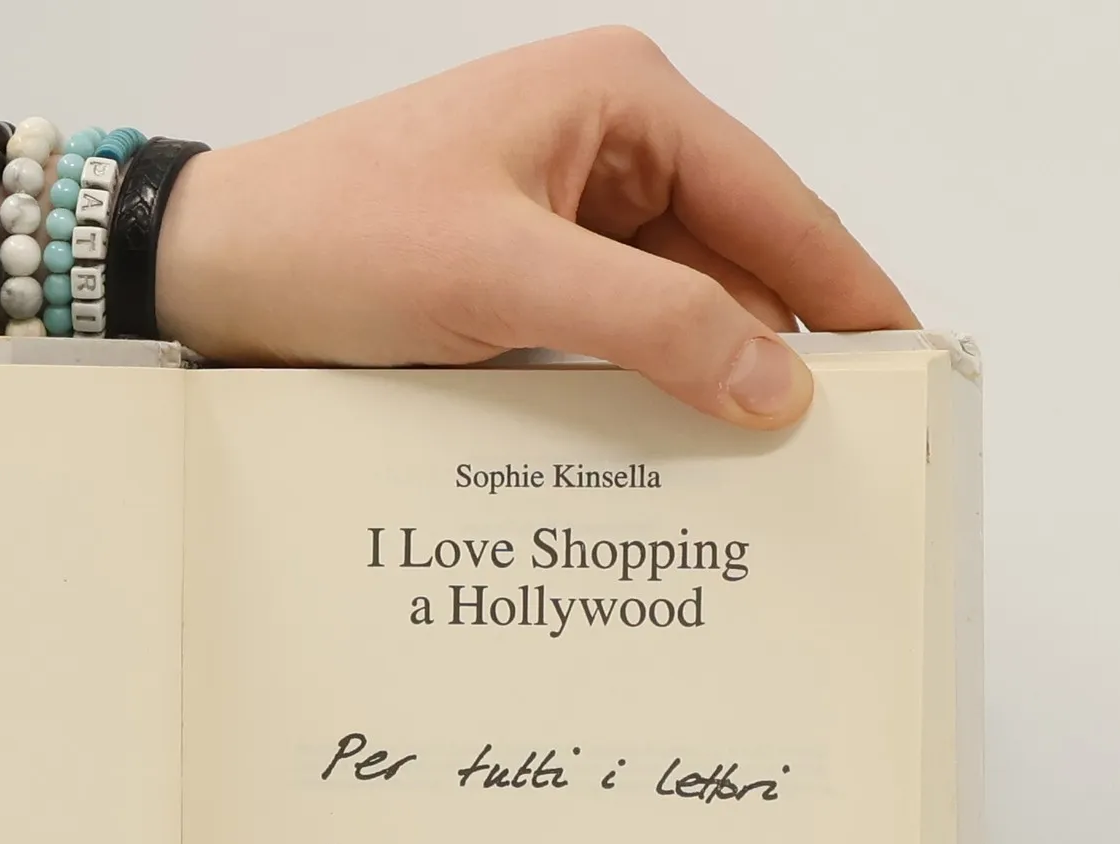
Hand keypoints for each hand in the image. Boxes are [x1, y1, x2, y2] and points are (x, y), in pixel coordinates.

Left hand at [158, 26, 918, 426]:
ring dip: (705, 378)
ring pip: (674, 307)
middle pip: (733, 258)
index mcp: (621, 101)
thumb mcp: (504, 277)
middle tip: (835, 447)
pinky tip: (669, 450)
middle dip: (776, 347)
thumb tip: (778, 383)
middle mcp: (604, 148)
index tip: (908, 364)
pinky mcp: (521, 279)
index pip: (771, 201)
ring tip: (761, 466)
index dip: (844, 287)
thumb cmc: (334, 238)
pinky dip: (641, 390)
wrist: (211, 271)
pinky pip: (612, 338)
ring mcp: (562, 216)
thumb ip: (652, 325)